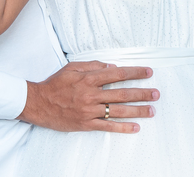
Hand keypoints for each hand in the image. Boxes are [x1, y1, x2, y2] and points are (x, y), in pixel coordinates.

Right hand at [19, 61, 158, 132]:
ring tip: (151, 110)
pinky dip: (122, 127)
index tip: (148, 72)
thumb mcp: (72, 68)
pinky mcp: (86, 124)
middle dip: (142, 93)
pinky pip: (107, 126)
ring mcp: (89, 110)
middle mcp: (91, 94)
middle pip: (122, 93)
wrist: (37, 103)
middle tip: (156, 93)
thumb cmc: (55, 84)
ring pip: (118, 110)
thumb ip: (92, 65)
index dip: (135, 72)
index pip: (118, 74)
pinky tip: (135, 127)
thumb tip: (111, 67)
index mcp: (89, 78)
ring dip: (137, 110)